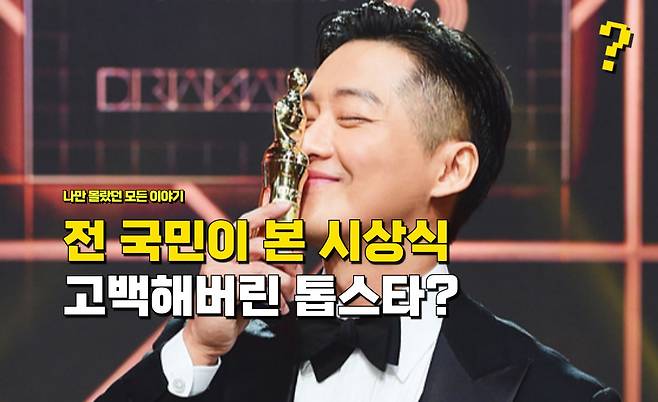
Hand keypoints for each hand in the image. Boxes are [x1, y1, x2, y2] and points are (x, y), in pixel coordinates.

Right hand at [183, 200, 300, 364]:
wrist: (208, 334)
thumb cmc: (233, 302)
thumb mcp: (249, 276)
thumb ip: (263, 260)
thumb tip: (293, 250)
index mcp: (224, 246)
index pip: (246, 222)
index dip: (266, 212)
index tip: (285, 205)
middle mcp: (218, 254)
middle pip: (261, 245)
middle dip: (287, 261)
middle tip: (298, 275)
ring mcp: (218, 271)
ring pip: (264, 270)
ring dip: (284, 285)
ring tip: (290, 296)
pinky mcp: (222, 291)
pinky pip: (258, 290)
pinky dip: (275, 299)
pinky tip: (279, 308)